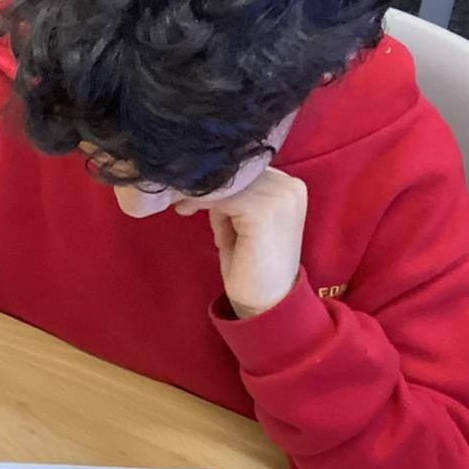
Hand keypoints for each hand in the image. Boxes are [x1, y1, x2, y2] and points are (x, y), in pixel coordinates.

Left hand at [189, 167, 307, 319]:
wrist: (265, 302)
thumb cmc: (250, 262)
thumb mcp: (237, 220)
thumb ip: (229, 196)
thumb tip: (198, 177)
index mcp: (288, 185)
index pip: (244, 166)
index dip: (213, 175)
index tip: (184, 188)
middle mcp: (290, 185)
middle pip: (236, 169)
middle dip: (202, 182)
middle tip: (177, 198)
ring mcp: (281, 197)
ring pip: (225, 180)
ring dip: (198, 192)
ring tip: (183, 208)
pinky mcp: (264, 211)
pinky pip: (222, 195)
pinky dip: (200, 201)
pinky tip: (187, 212)